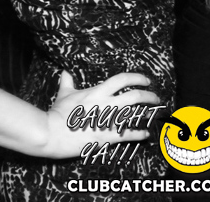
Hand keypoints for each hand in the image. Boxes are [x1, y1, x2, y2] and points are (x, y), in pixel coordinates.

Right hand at [42, 71, 159, 158]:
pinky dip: (140, 134)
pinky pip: (129, 134)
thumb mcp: (64, 93)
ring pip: (135, 115)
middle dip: (149, 96)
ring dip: (148, 114)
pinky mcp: (108, 136)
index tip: (145, 80)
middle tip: (156, 98)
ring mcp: (108, 121)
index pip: (122, 80)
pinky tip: (145, 134)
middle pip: (135, 96)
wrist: (54, 132)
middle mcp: (106, 104)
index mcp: (97, 91)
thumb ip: (68, 82)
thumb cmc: (59, 112)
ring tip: (155, 113)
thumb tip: (66, 72)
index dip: (136, 78)